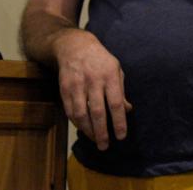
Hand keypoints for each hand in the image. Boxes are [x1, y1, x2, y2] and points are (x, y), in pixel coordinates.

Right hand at [53, 29, 132, 149]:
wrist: (74, 47)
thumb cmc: (100, 61)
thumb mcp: (116, 70)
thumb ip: (121, 91)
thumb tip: (128, 110)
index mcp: (110, 76)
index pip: (116, 103)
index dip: (119, 121)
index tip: (121, 136)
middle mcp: (94, 81)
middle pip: (98, 112)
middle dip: (102, 131)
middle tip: (105, 146)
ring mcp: (77, 85)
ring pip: (81, 114)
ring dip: (88, 130)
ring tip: (95, 140)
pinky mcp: (64, 89)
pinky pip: (70, 111)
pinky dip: (77, 123)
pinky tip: (84, 129)